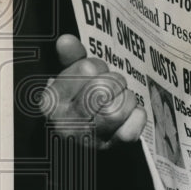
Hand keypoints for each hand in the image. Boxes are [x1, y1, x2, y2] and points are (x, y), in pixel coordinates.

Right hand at [40, 34, 145, 148]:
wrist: (87, 137)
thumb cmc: (82, 101)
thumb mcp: (72, 80)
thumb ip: (72, 59)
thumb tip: (66, 40)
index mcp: (53, 99)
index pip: (87, 68)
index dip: (97, 67)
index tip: (95, 75)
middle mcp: (65, 122)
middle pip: (103, 88)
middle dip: (115, 82)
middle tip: (113, 87)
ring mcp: (88, 139)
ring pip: (117, 110)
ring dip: (127, 99)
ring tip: (121, 99)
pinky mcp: (110, 149)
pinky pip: (131, 130)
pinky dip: (137, 117)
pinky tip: (131, 114)